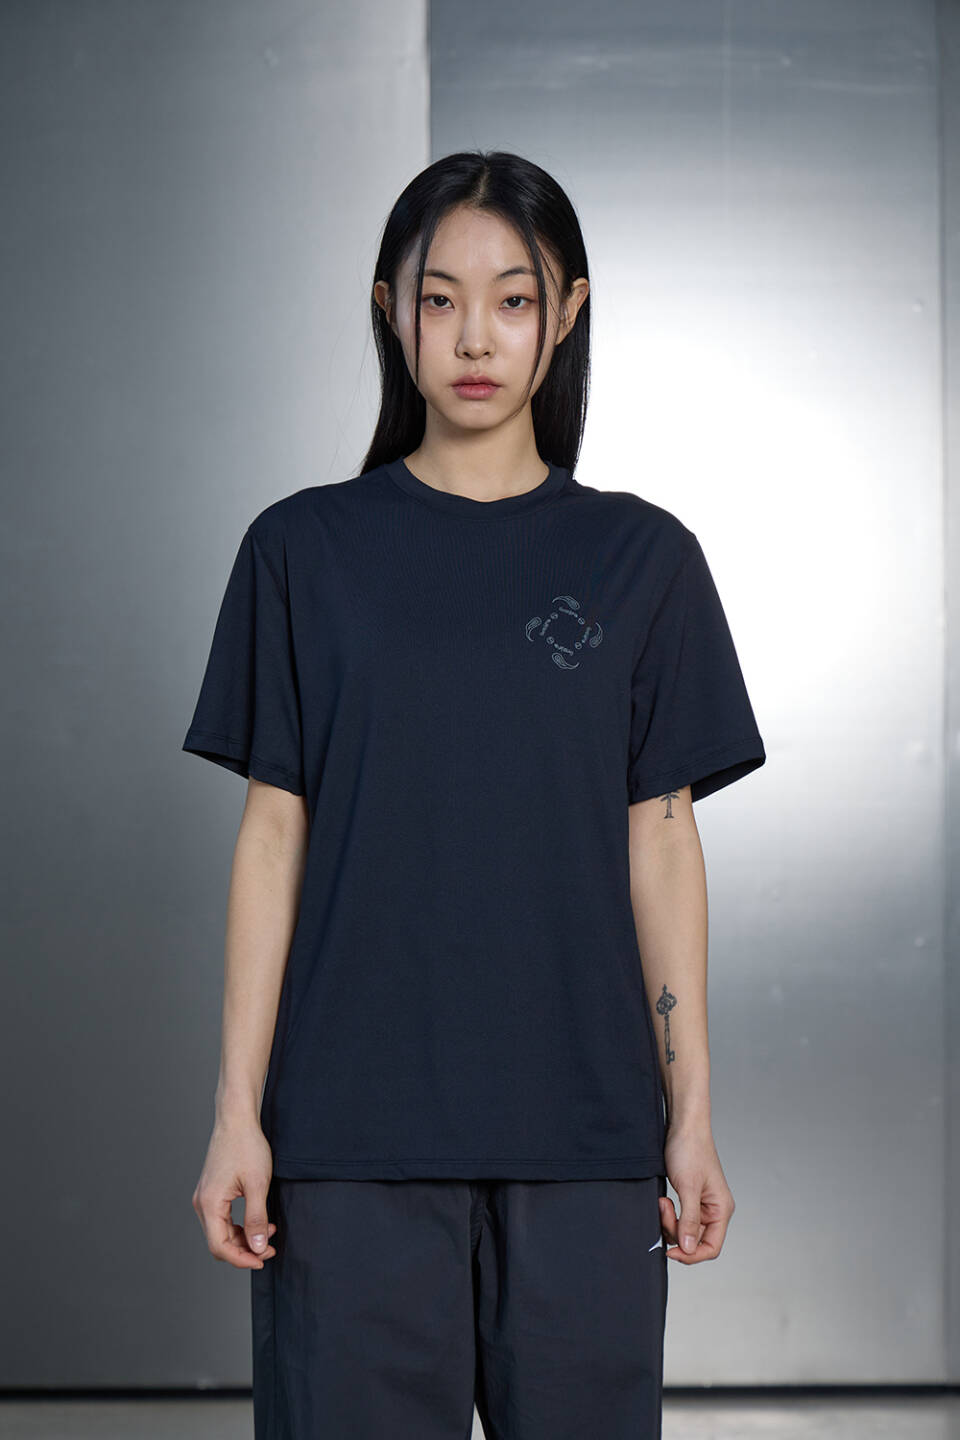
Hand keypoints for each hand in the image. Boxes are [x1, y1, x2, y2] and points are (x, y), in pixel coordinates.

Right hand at [192, 1116, 278, 1269]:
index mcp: (209, 1203)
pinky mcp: (211, 1192)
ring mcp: (204, 1197)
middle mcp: (201, 1203)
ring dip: (244, 1238)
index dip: (241, 1259)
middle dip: (245, 1249)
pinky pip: (222, 1219)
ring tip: (268, 1232)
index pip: (220, 1246)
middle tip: (270, 1247)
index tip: (262, 1260)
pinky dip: (239, 1226)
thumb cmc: (247, 1146)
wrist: (237, 1120)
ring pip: (221, 1232)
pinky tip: (258, 1222)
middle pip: (219, 1242)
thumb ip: (257, 1218)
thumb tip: (257, 1248)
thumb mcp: (258, 1184)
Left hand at [659, 1121, 734, 1263]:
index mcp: (721, 1210)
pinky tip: (663, 1200)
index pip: (711, 1247)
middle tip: (663, 1208)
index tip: (671, 1251)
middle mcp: (714, 1210)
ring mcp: (702, 1205)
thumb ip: (689, 1220)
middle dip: (675, 1229)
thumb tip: (688, 1249)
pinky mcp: (690, 1198)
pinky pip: (679, 1217)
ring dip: (669, 1220)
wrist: (683, 1126)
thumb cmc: (690, 1150)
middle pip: (694, 1240)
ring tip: (663, 1200)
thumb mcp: (688, 1187)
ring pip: (684, 1230)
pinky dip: (668, 1214)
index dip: (691, 1255)